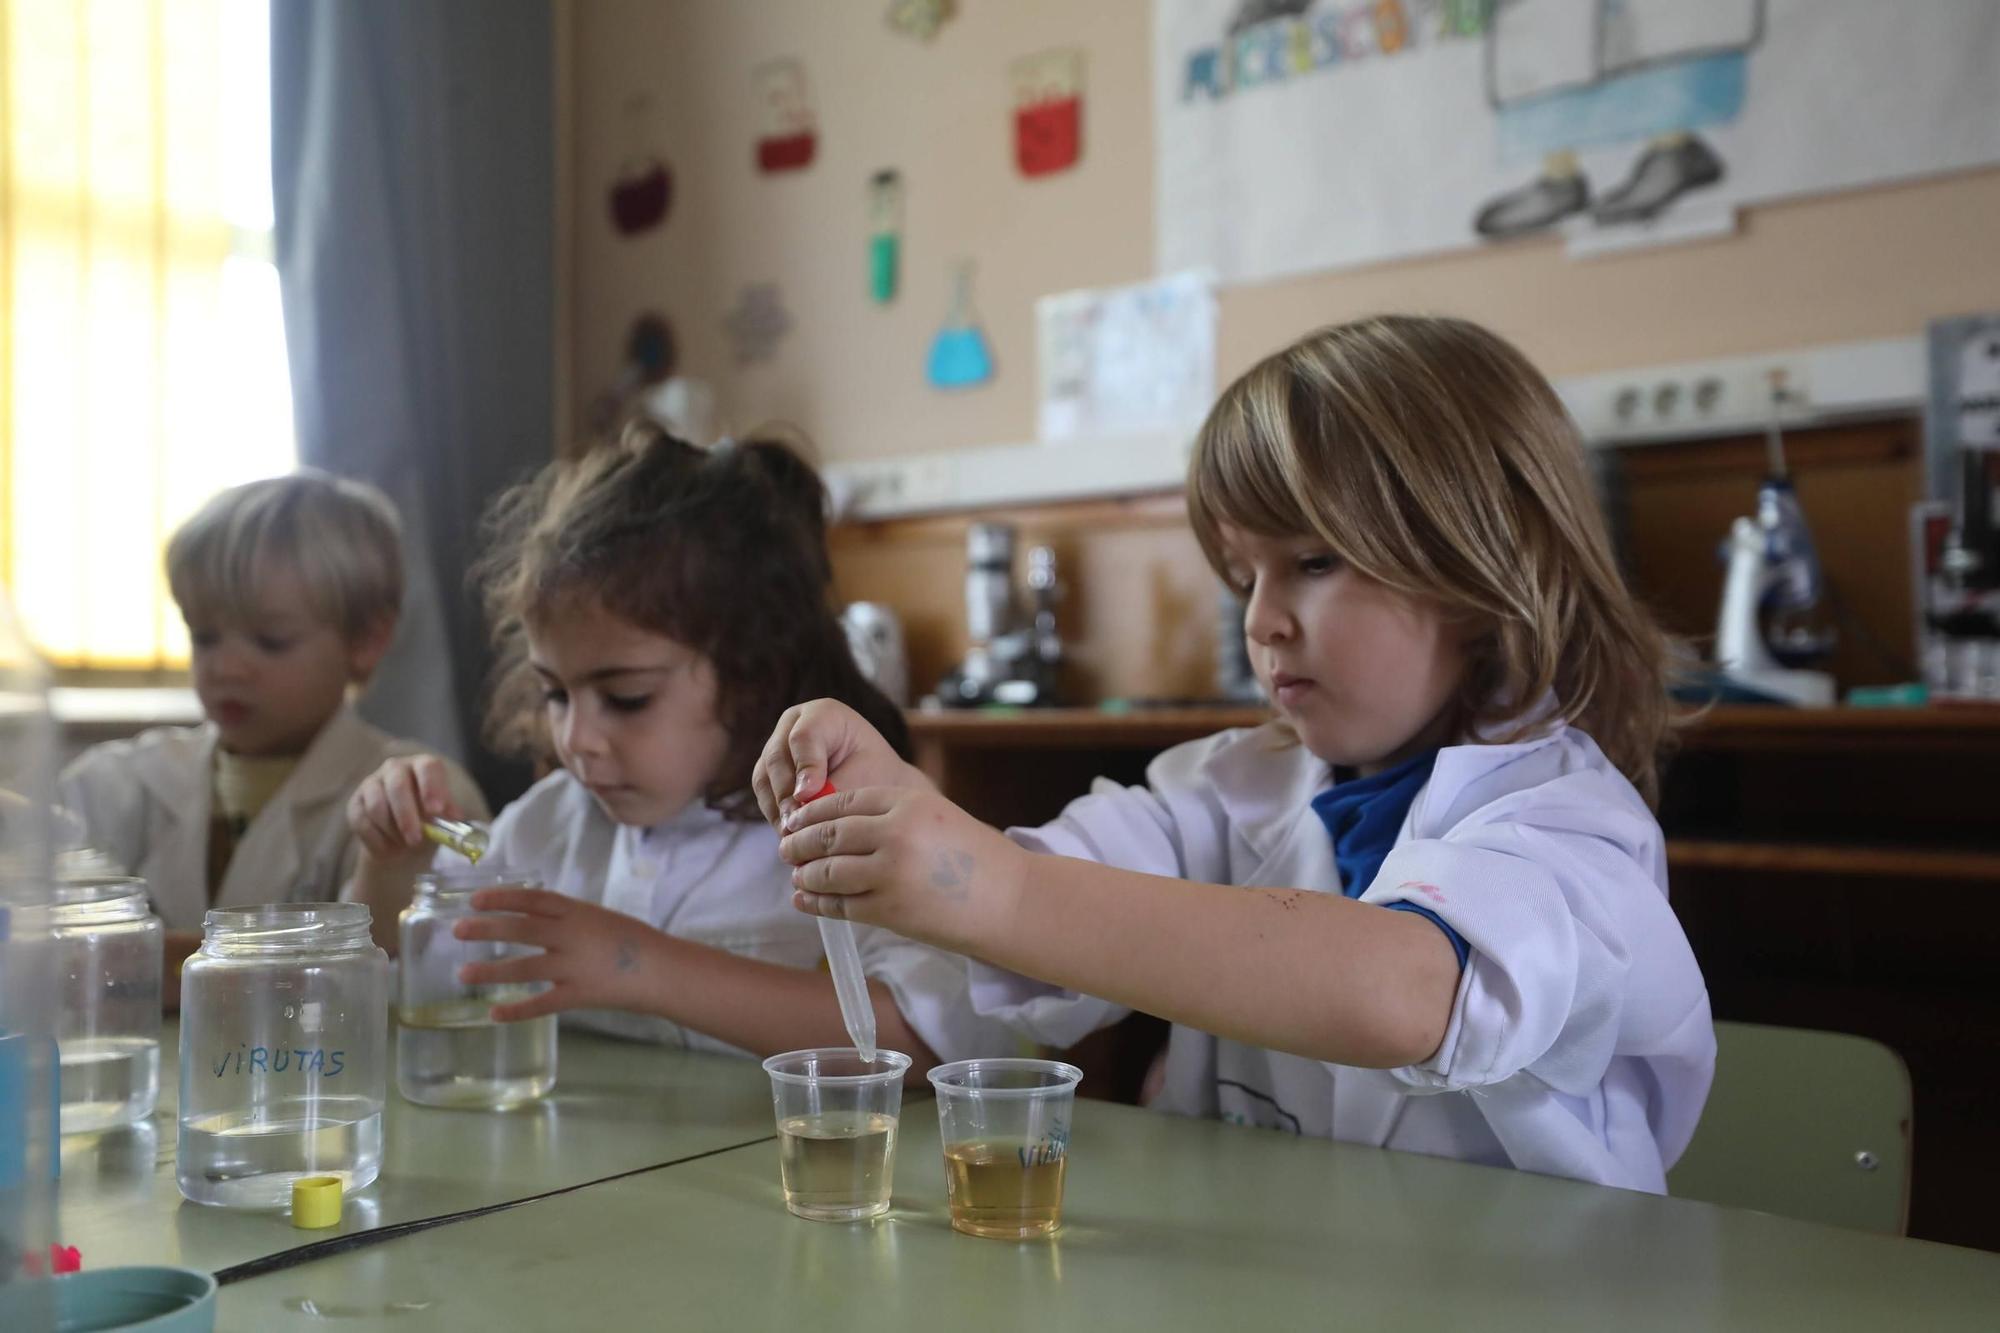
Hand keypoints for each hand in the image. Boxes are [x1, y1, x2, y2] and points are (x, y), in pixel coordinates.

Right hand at [347, 754, 462, 866]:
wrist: (403, 840)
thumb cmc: (429, 822)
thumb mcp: (442, 818)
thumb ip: (448, 814)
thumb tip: (454, 815)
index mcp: (422, 766)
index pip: (427, 767)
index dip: (432, 787)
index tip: (436, 811)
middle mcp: (395, 768)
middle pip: (398, 786)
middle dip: (407, 816)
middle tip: (416, 840)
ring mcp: (372, 783)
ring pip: (377, 805)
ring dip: (392, 831)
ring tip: (405, 845)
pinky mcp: (355, 803)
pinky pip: (362, 822)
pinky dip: (377, 840)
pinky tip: (389, 849)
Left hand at [452, 888, 660, 1021]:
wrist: (662, 969)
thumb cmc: (632, 941)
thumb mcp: (599, 919)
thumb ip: (567, 921)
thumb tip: (532, 921)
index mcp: (578, 912)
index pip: (532, 899)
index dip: (501, 898)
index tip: (474, 900)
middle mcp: (572, 936)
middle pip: (521, 929)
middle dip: (487, 929)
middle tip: (457, 930)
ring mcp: (574, 966)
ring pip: (524, 967)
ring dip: (491, 970)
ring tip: (464, 973)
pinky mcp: (578, 995)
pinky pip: (541, 1004)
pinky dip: (516, 1009)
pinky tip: (493, 1013)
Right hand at [753, 699, 923, 829]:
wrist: (876, 785)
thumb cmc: (876, 778)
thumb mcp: (865, 778)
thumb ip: (835, 789)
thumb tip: (802, 810)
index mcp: (823, 714)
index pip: (804, 736)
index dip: (805, 766)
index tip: (808, 795)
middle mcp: (793, 725)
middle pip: (777, 756)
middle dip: (785, 793)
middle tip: (796, 822)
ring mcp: (776, 747)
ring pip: (764, 777)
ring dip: (777, 809)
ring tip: (792, 835)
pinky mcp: (768, 773)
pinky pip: (764, 795)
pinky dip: (775, 816)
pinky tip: (790, 835)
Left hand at [777, 786, 1025, 952]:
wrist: (1009, 900)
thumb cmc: (977, 859)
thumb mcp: (936, 817)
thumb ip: (893, 817)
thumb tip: (838, 825)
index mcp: (907, 803)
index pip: (843, 801)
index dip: (813, 812)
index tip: (796, 820)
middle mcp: (895, 833)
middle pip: (828, 835)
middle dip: (799, 842)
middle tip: (786, 848)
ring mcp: (889, 873)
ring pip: (827, 871)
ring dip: (805, 875)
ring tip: (796, 876)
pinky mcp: (888, 910)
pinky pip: (839, 905)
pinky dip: (817, 903)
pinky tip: (805, 900)